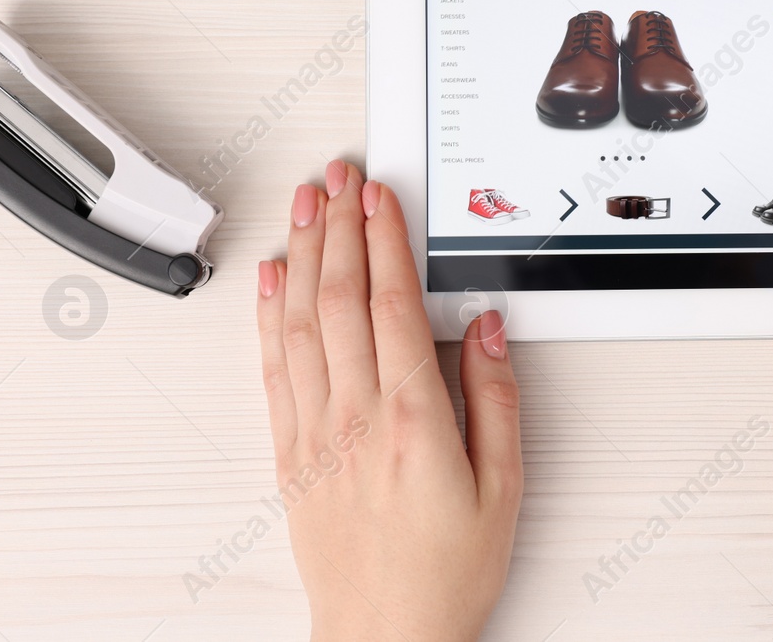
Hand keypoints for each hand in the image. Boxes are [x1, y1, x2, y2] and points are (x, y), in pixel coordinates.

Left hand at [256, 160, 521, 641]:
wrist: (385, 635)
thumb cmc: (446, 570)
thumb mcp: (504, 484)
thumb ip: (495, 396)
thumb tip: (485, 327)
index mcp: (411, 418)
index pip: (394, 303)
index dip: (386, 239)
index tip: (382, 196)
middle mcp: (353, 417)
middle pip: (341, 298)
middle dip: (341, 226)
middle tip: (340, 176)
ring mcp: (314, 432)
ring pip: (301, 322)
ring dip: (304, 254)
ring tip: (306, 205)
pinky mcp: (290, 453)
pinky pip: (273, 368)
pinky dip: (269, 316)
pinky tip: (273, 280)